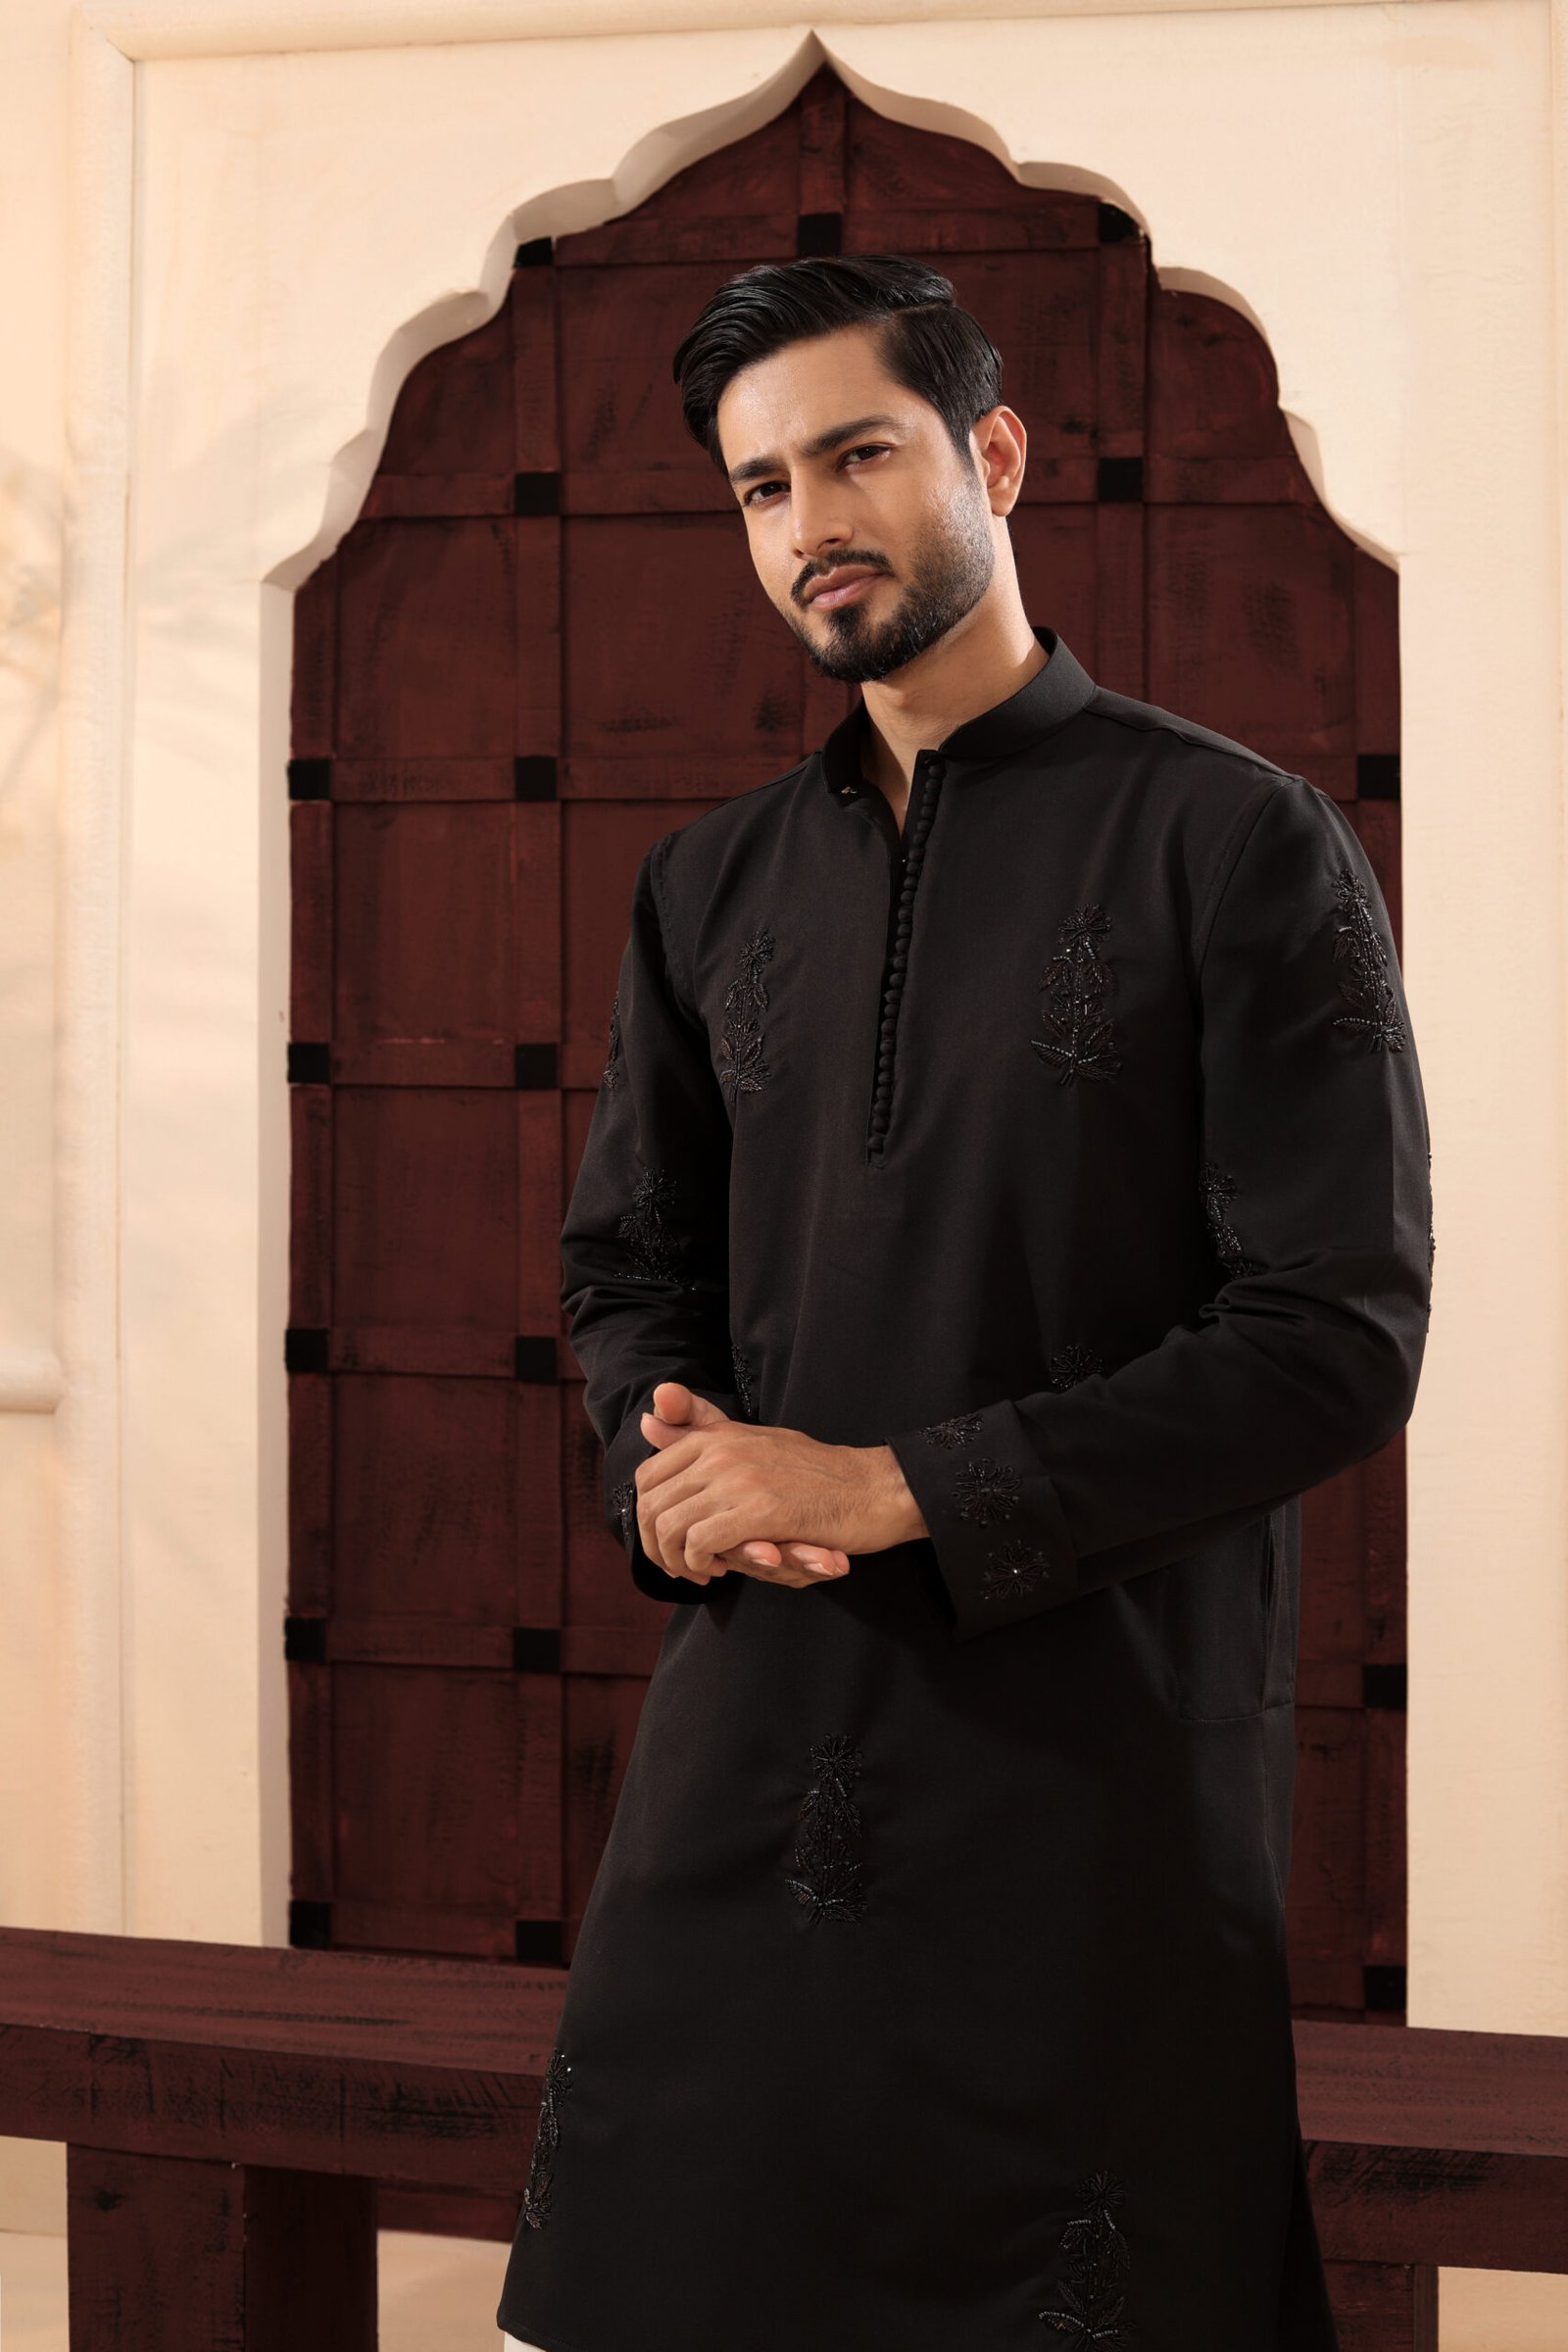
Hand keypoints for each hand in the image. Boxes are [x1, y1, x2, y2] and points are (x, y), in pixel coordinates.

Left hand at [634, 1380, 924, 1584]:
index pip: (647, 1478)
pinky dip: (702, 1563)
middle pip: (651, 1507)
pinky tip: (722, 1568)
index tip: (673, 1540)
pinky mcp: (760, 1511)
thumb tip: (648, 1418)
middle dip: (658, 1546)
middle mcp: (721, 1451)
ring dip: (678, 1560)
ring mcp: (740, 1478)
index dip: (650, 1518)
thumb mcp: (752, 1444)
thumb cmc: (813, 1474)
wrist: (872, 1487)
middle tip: (684, 1566)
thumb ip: (700, 1430)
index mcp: (716, 1436)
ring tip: (702, 1571)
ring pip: (670, 1527)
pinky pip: (701, 1542)